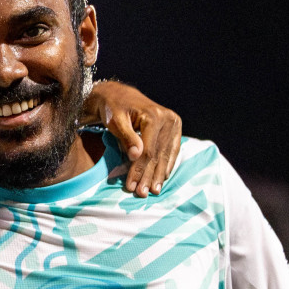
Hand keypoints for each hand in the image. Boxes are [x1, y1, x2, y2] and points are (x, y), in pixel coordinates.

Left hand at [87, 80, 182, 196]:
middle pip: (158, 155)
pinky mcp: (175, 127)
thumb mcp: (116, 122)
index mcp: (154, 116)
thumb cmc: (114, 108)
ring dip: (159, 175)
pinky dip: (167, 165)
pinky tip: (162, 178)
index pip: (148, 151)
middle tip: (142, 193)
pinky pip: (172, 150)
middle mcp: (168, 119)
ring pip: (166, 155)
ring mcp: (174, 123)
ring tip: (153, 190)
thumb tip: (136, 156)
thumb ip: (127, 138)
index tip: (131, 186)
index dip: (139, 171)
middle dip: (148, 176)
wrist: (120, 95)